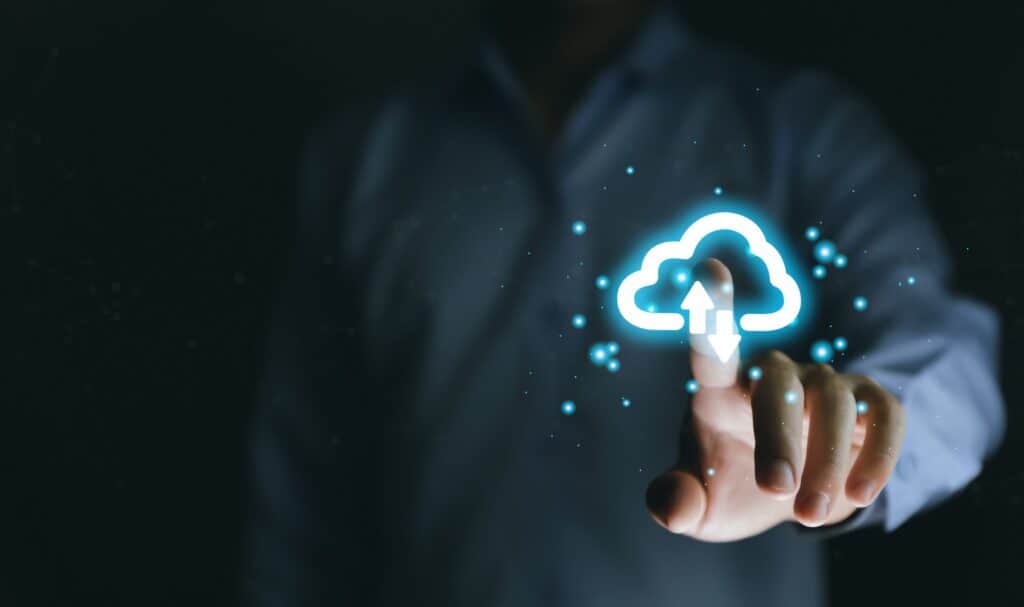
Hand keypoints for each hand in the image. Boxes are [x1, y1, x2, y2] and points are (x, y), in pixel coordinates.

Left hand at [645, 259, 905, 540]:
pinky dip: (876, 456)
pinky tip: (859, 496)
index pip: (714, 348)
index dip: (711, 312)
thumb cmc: (732, 486)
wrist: (790, 499)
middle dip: (778, 439)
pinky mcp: (871, 404)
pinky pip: (885, 416)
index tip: (707, 270)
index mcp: (721, 390)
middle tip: (776, 489)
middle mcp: (773, 376)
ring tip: (807, 515)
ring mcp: (824, 385)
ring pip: (832, 403)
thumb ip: (677, 503)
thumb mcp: (700, 505)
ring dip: (825, 462)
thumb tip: (669, 509)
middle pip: (777, 386)